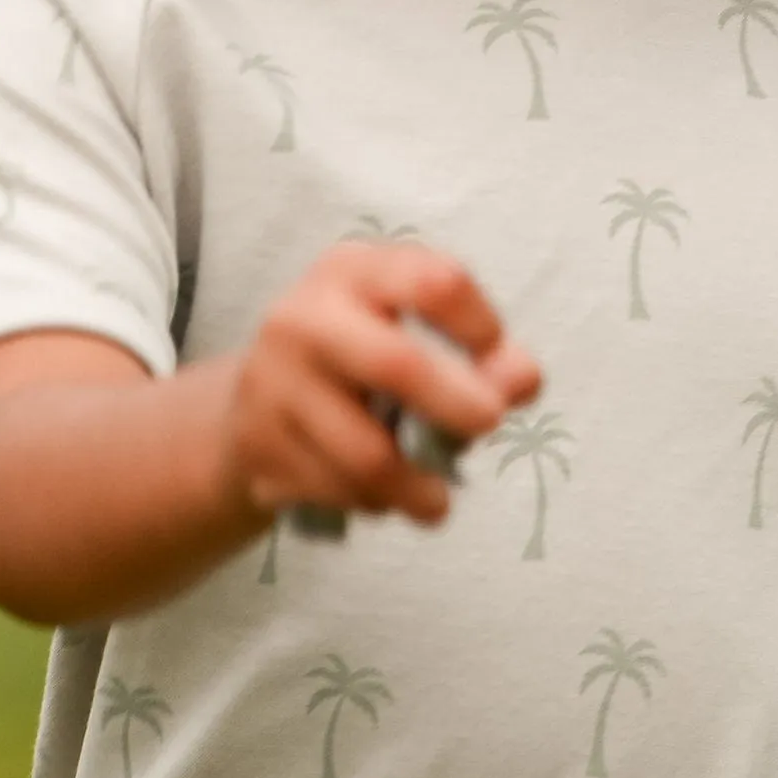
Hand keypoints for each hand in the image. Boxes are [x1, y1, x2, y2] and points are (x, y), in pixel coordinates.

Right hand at [225, 243, 540, 527]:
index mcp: (355, 272)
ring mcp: (273, 384)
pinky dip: (377, 504)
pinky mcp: (258, 447)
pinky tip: (383, 496)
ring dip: (418, 488)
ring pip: (367, 454)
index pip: (435, 283)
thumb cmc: (359, 364)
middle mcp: (305, 317)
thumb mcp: (415, 336)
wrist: (255, 409)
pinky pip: (339, 491)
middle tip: (489, 425)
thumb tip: (522, 380)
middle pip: (396, 364)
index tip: (495, 356)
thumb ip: (483, 358)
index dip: (480, 327)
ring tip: (437, 500)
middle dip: (457, 406)